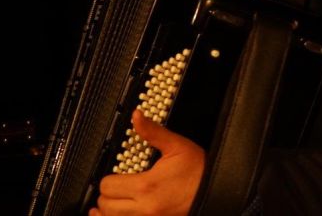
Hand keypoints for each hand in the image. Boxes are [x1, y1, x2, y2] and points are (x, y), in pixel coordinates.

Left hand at [89, 109, 204, 215]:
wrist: (217, 189)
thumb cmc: (198, 170)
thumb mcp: (176, 146)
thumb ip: (152, 132)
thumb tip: (137, 116)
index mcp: (146, 186)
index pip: (107, 186)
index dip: (108, 177)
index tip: (116, 174)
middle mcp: (144, 208)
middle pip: (105, 205)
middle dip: (106, 194)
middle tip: (115, 186)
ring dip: (109, 210)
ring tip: (111, 202)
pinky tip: (117, 213)